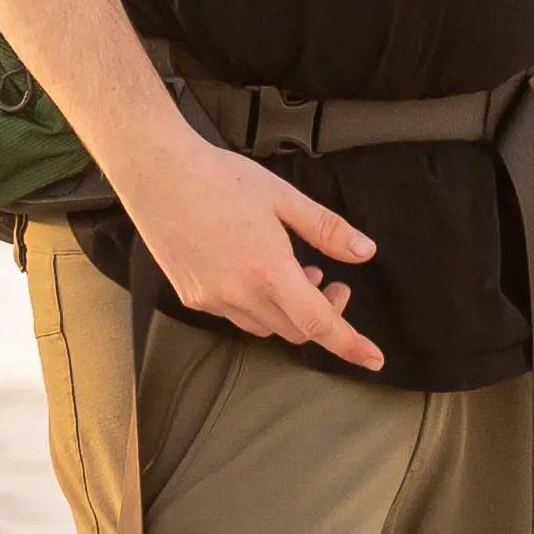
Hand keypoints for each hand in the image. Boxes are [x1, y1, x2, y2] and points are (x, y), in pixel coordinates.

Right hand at [107, 134, 386, 373]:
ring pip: (266, 326)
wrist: (158, 173)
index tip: (374, 360)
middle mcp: (239, 294)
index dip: (350, 344)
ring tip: (294, 270)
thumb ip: (327, 230)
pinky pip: (236, 315)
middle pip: (295, 330)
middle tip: (330, 280)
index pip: (319, 323)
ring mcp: (212, 299)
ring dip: (289, 310)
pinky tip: (256, 270)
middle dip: (322, 314)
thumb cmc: (220, 178)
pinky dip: (258, 303)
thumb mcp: (283, 198)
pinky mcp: (193, 296)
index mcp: (268, 270)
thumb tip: (364, 253)